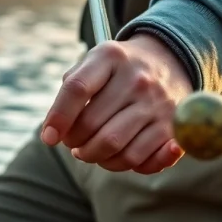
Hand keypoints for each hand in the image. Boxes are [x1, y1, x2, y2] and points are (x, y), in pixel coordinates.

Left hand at [41, 34, 193, 173]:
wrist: (171, 59)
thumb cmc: (119, 68)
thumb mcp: (95, 61)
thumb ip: (71, 89)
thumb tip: (54, 132)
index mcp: (110, 57)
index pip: (77, 89)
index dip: (58, 117)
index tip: (48, 137)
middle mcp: (137, 79)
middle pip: (93, 125)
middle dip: (75, 142)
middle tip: (73, 143)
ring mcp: (158, 103)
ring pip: (115, 147)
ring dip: (95, 157)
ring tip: (91, 151)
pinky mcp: (173, 127)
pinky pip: (141, 160)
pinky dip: (123, 165)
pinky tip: (116, 156)